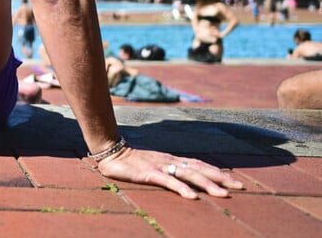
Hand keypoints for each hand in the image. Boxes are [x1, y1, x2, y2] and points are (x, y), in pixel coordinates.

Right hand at [98, 147, 243, 198]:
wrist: (110, 152)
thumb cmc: (131, 161)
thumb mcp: (153, 165)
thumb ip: (167, 171)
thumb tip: (183, 181)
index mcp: (172, 159)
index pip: (199, 164)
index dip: (217, 172)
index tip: (235, 181)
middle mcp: (170, 161)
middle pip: (200, 168)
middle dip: (220, 178)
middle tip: (239, 187)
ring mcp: (160, 166)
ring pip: (188, 175)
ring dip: (207, 184)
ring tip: (223, 195)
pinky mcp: (148, 173)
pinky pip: (168, 181)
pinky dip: (181, 188)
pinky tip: (192, 196)